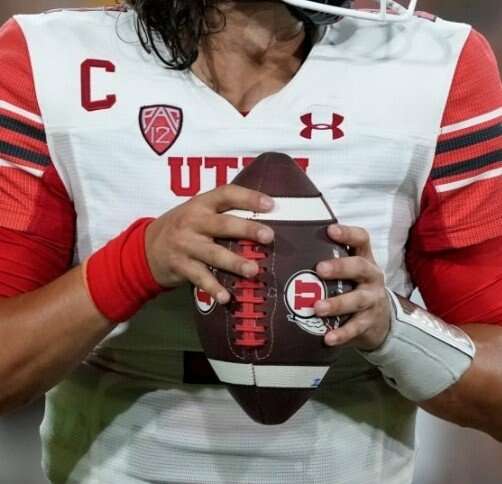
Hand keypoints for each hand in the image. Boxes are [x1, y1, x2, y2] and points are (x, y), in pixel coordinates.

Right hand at [145, 185, 274, 303]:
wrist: (146, 247)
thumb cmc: (184, 228)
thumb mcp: (198, 212)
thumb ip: (223, 213)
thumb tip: (265, 218)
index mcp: (201, 204)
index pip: (226, 194)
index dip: (248, 197)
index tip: (270, 204)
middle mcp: (193, 222)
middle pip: (222, 224)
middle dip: (246, 230)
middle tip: (268, 236)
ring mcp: (185, 245)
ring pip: (213, 253)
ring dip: (234, 262)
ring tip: (253, 270)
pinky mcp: (180, 266)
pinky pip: (200, 278)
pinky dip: (213, 288)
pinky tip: (226, 297)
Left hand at [314, 224, 390, 350]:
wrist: (380, 320)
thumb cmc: (354, 288)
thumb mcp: (348, 271)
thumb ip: (328, 260)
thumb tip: (286, 251)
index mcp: (364, 258)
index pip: (361, 239)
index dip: (348, 233)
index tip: (330, 230)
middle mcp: (371, 276)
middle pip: (360, 267)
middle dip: (340, 268)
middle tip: (319, 269)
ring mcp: (372, 299)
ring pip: (357, 300)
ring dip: (337, 304)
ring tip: (317, 308)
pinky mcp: (369, 322)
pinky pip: (355, 328)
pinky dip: (341, 333)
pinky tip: (327, 338)